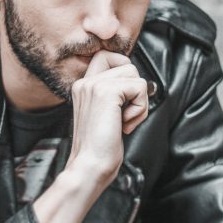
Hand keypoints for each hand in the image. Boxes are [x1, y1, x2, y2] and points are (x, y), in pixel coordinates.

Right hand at [68, 50, 147, 189]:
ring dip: (139, 101)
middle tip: (125, 111)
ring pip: (134, 73)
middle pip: (124, 61)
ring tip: (124, 121)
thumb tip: (137, 84)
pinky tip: (124, 125)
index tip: (124, 99)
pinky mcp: (106, 92)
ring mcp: (94, 85)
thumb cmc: (99, 149)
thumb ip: (114, 95)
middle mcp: (85, 82)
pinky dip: (140, 109)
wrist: (90, 167)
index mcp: (82, 86)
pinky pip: (140, 87)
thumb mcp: (104, 114)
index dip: (122, 69)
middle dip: (134, 86)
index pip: (105, 56)